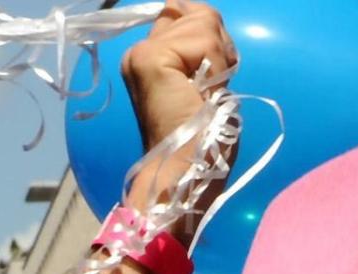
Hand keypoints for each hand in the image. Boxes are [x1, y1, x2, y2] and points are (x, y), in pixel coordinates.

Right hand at [121, 1, 237, 228]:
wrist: (185, 175)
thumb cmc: (201, 144)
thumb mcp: (208, 86)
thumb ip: (204, 53)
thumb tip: (209, 19)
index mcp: (149, 58)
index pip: (187, 15)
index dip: (211, 43)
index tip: (212, 81)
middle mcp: (139, 49)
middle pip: (198, 14)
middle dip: (217, 48)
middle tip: (208, 92)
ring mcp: (142, 52)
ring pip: (205, 22)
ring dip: (219, 60)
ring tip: (204, 95)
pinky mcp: (152, 59)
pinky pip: (204, 39)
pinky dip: (216, 66)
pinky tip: (202, 93)